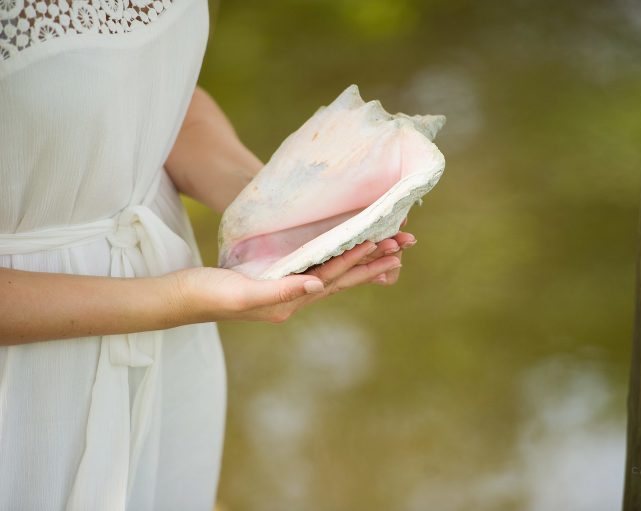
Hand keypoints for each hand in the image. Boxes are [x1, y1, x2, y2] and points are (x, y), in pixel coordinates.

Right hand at [171, 234, 414, 323]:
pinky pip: (318, 270)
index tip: (385, 244)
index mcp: (290, 302)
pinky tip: (346, 255)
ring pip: (333, 275)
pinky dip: (338, 261)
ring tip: (389, 250)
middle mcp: (295, 299)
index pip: (332, 277)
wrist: (180, 298)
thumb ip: (282, 291)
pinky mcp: (278, 282)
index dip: (358, 260)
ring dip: (361, 262)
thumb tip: (320, 285)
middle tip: (404, 246)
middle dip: (373, 263)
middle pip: (342, 278)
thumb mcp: (243, 292)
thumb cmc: (207, 294)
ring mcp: (287, 292)